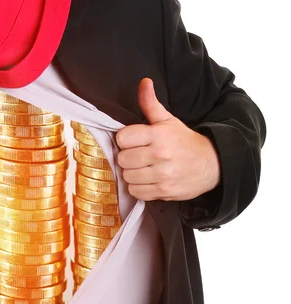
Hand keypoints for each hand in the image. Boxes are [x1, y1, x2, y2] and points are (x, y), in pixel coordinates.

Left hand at [115, 77, 220, 201]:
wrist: (210, 165)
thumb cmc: (184, 142)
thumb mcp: (168, 120)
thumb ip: (151, 104)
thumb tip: (144, 82)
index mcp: (159, 135)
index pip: (122, 138)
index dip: (125, 139)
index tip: (133, 141)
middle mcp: (160, 155)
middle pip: (123, 159)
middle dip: (127, 157)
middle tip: (138, 155)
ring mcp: (162, 175)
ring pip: (127, 176)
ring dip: (132, 173)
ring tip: (142, 168)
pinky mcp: (163, 191)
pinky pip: (135, 192)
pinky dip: (138, 187)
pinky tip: (146, 180)